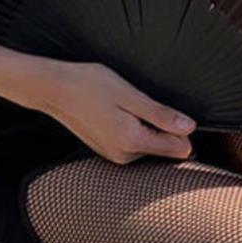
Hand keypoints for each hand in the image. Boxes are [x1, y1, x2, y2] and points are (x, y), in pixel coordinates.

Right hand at [33, 59, 196, 162]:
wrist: (51, 88)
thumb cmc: (88, 85)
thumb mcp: (129, 94)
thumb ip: (161, 114)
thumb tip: (190, 128)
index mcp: (133, 142)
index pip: (180, 149)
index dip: (180, 130)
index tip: (164, 112)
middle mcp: (126, 157)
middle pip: (165, 149)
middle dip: (159, 127)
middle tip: (136, 105)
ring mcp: (116, 157)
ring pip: (148, 146)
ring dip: (144, 128)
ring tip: (121, 109)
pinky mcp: (109, 153)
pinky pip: (134, 145)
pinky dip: (131, 131)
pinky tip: (114, 115)